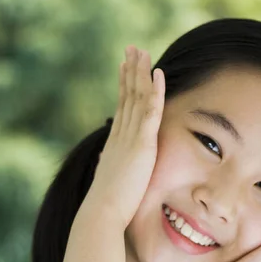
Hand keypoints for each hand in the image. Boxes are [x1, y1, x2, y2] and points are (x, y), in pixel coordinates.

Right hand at [85, 46, 164, 229]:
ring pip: (137, 97)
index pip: (122, 108)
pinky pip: (151, 110)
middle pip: (128, 95)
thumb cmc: (107, 205)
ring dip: (141, 72)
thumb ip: (107, 167)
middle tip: (132, 48)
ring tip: (143, 51)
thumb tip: (102, 162)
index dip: (124, 86)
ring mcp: (131, 137)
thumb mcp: (107, 180)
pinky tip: (159, 72)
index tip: (124, 68)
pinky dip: (155, 90)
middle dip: (130, 71)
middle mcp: (121, 135)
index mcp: (116, 143)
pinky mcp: (142, 144)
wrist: (102, 212)